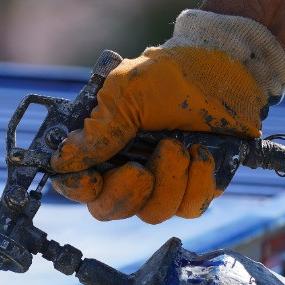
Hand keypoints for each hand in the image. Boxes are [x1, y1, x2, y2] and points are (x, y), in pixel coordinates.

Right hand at [49, 11, 284, 222]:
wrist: (223, 71)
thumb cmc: (170, 75)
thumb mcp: (126, 94)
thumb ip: (97, 131)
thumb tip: (62, 160)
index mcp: (103, 145)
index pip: (80, 184)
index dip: (80, 189)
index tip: (93, 178)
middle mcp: (128, 168)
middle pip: (111, 209)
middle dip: (126, 193)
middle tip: (139, 170)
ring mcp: (162, 180)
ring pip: (152, 213)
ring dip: (167, 180)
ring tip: (178, 144)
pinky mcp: (195, 185)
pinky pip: (189, 207)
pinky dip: (196, 183)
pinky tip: (201, 153)